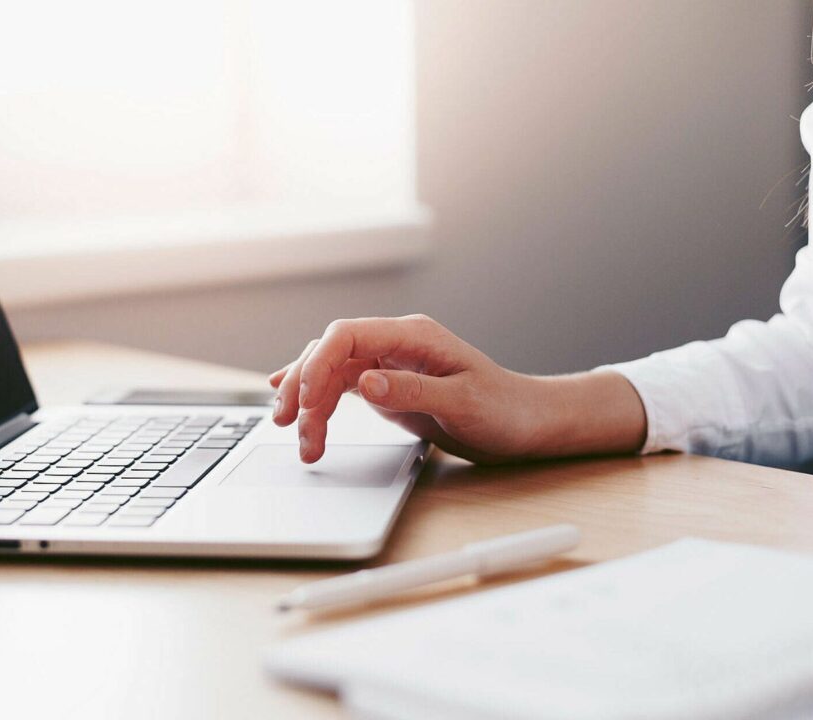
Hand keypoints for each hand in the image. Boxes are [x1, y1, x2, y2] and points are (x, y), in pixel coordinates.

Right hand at [269, 315, 552, 463]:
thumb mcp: (462, 403)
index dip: (317, 363)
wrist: (526, 424)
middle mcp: (396, 344)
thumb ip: (412, 391)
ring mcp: (389, 364)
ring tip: (304, 444)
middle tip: (286, 424)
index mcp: (413, 335)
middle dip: (302, 387)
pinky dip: (319, 405)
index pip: (347, 334)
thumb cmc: (504, 409)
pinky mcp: (387, 386)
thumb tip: (363, 382)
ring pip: (331, 374)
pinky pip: (342, 388)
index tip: (304, 400)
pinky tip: (299, 415)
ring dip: (309, 406)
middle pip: (330, 353)